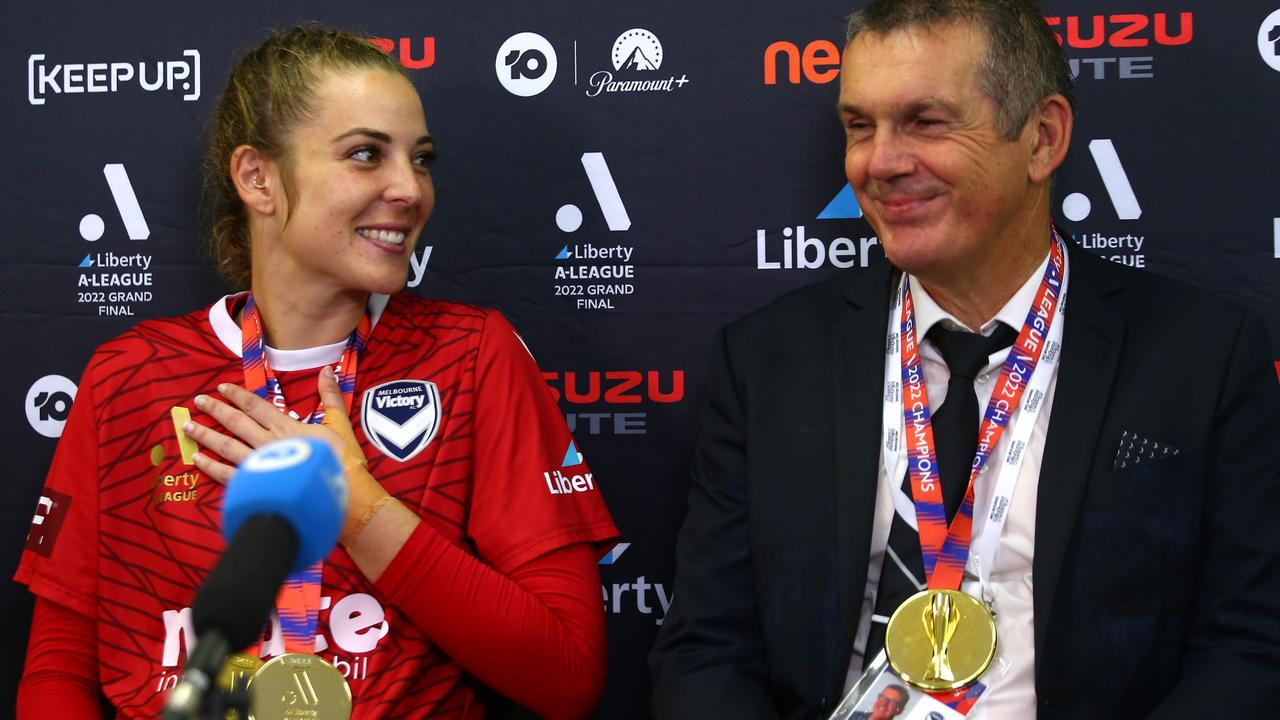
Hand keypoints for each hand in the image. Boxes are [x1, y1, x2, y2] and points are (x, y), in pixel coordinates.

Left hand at [184, 367, 391, 544]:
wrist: (343, 493)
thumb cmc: (343, 459)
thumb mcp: (339, 422)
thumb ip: (329, 395)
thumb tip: (326, 369)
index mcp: (286, 426)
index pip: (255, 405)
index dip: (236, 395)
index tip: (221, 387)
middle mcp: (267, 442)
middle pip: (236, 422)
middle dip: (215, 410)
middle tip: (198, 401)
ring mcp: (259, 464)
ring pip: (226, 446)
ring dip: (206, 436)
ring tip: (188, 428)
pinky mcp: (256, 484)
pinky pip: (228, 475)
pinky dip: (211, 467)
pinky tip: (198, 460)